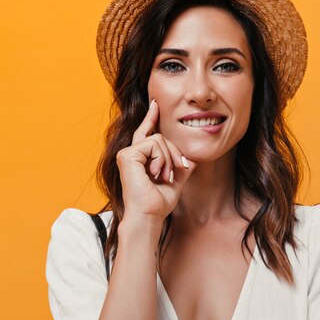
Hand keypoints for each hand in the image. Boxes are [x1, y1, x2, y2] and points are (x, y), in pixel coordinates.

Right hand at [116, 99, 195, 220]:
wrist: (150, 215)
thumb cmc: (158, 204)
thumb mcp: (175, 181)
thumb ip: (181, 167)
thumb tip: (193, 159)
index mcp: (138, 159)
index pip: (146, 133)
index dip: (151, 118)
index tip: (156, 104)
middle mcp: (129, 154)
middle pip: (159, 136)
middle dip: (174, 152)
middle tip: (178, 170)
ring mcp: (127, 153)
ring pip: (159, 139)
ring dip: (169, 159)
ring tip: (165, 177)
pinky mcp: (128, 155)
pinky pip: (154, 144)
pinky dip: (162, 159)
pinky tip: (157, 174)